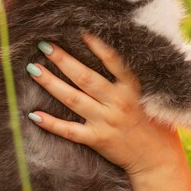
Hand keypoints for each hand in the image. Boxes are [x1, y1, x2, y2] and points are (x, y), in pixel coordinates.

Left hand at [26, 33, 185, 176]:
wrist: (157, 158)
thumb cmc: (156, 123)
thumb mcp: (151, 95)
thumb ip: (134, 78)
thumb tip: (116, 53)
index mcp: (133, 88)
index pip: (113, 61)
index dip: (97, 46)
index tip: (80, 32)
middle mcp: (118, 102)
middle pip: (85, 78)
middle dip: (63, 60)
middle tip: (44, 45)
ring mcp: (106, 121)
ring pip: (73, 99)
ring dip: (51, 83)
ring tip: (34, 69)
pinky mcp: (97, 139)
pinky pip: (69, 131)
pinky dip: (51, 123)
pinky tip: (34, 114)